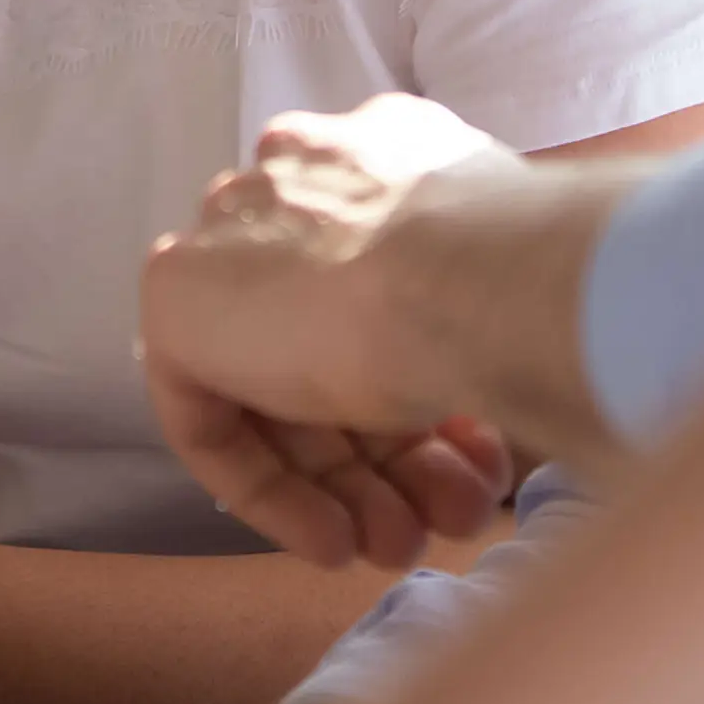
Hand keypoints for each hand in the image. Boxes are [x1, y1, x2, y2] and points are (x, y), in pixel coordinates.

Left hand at [141, 96, 634, 565]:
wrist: (472, 277)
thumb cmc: (525, 280)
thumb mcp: (522, 286)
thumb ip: (483, 311)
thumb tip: (495, 382)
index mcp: (381, 157)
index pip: (387, 290)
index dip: (430, 391)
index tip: (480, 451)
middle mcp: (300, 179)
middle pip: (337, 348)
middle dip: (400, 454)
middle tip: (456, 518)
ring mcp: (233, 233)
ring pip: (289, 393)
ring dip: (357, 485)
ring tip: (410, 546)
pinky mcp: (177, 295)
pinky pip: (217, 417)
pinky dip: (275, 492)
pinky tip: (338, 542)